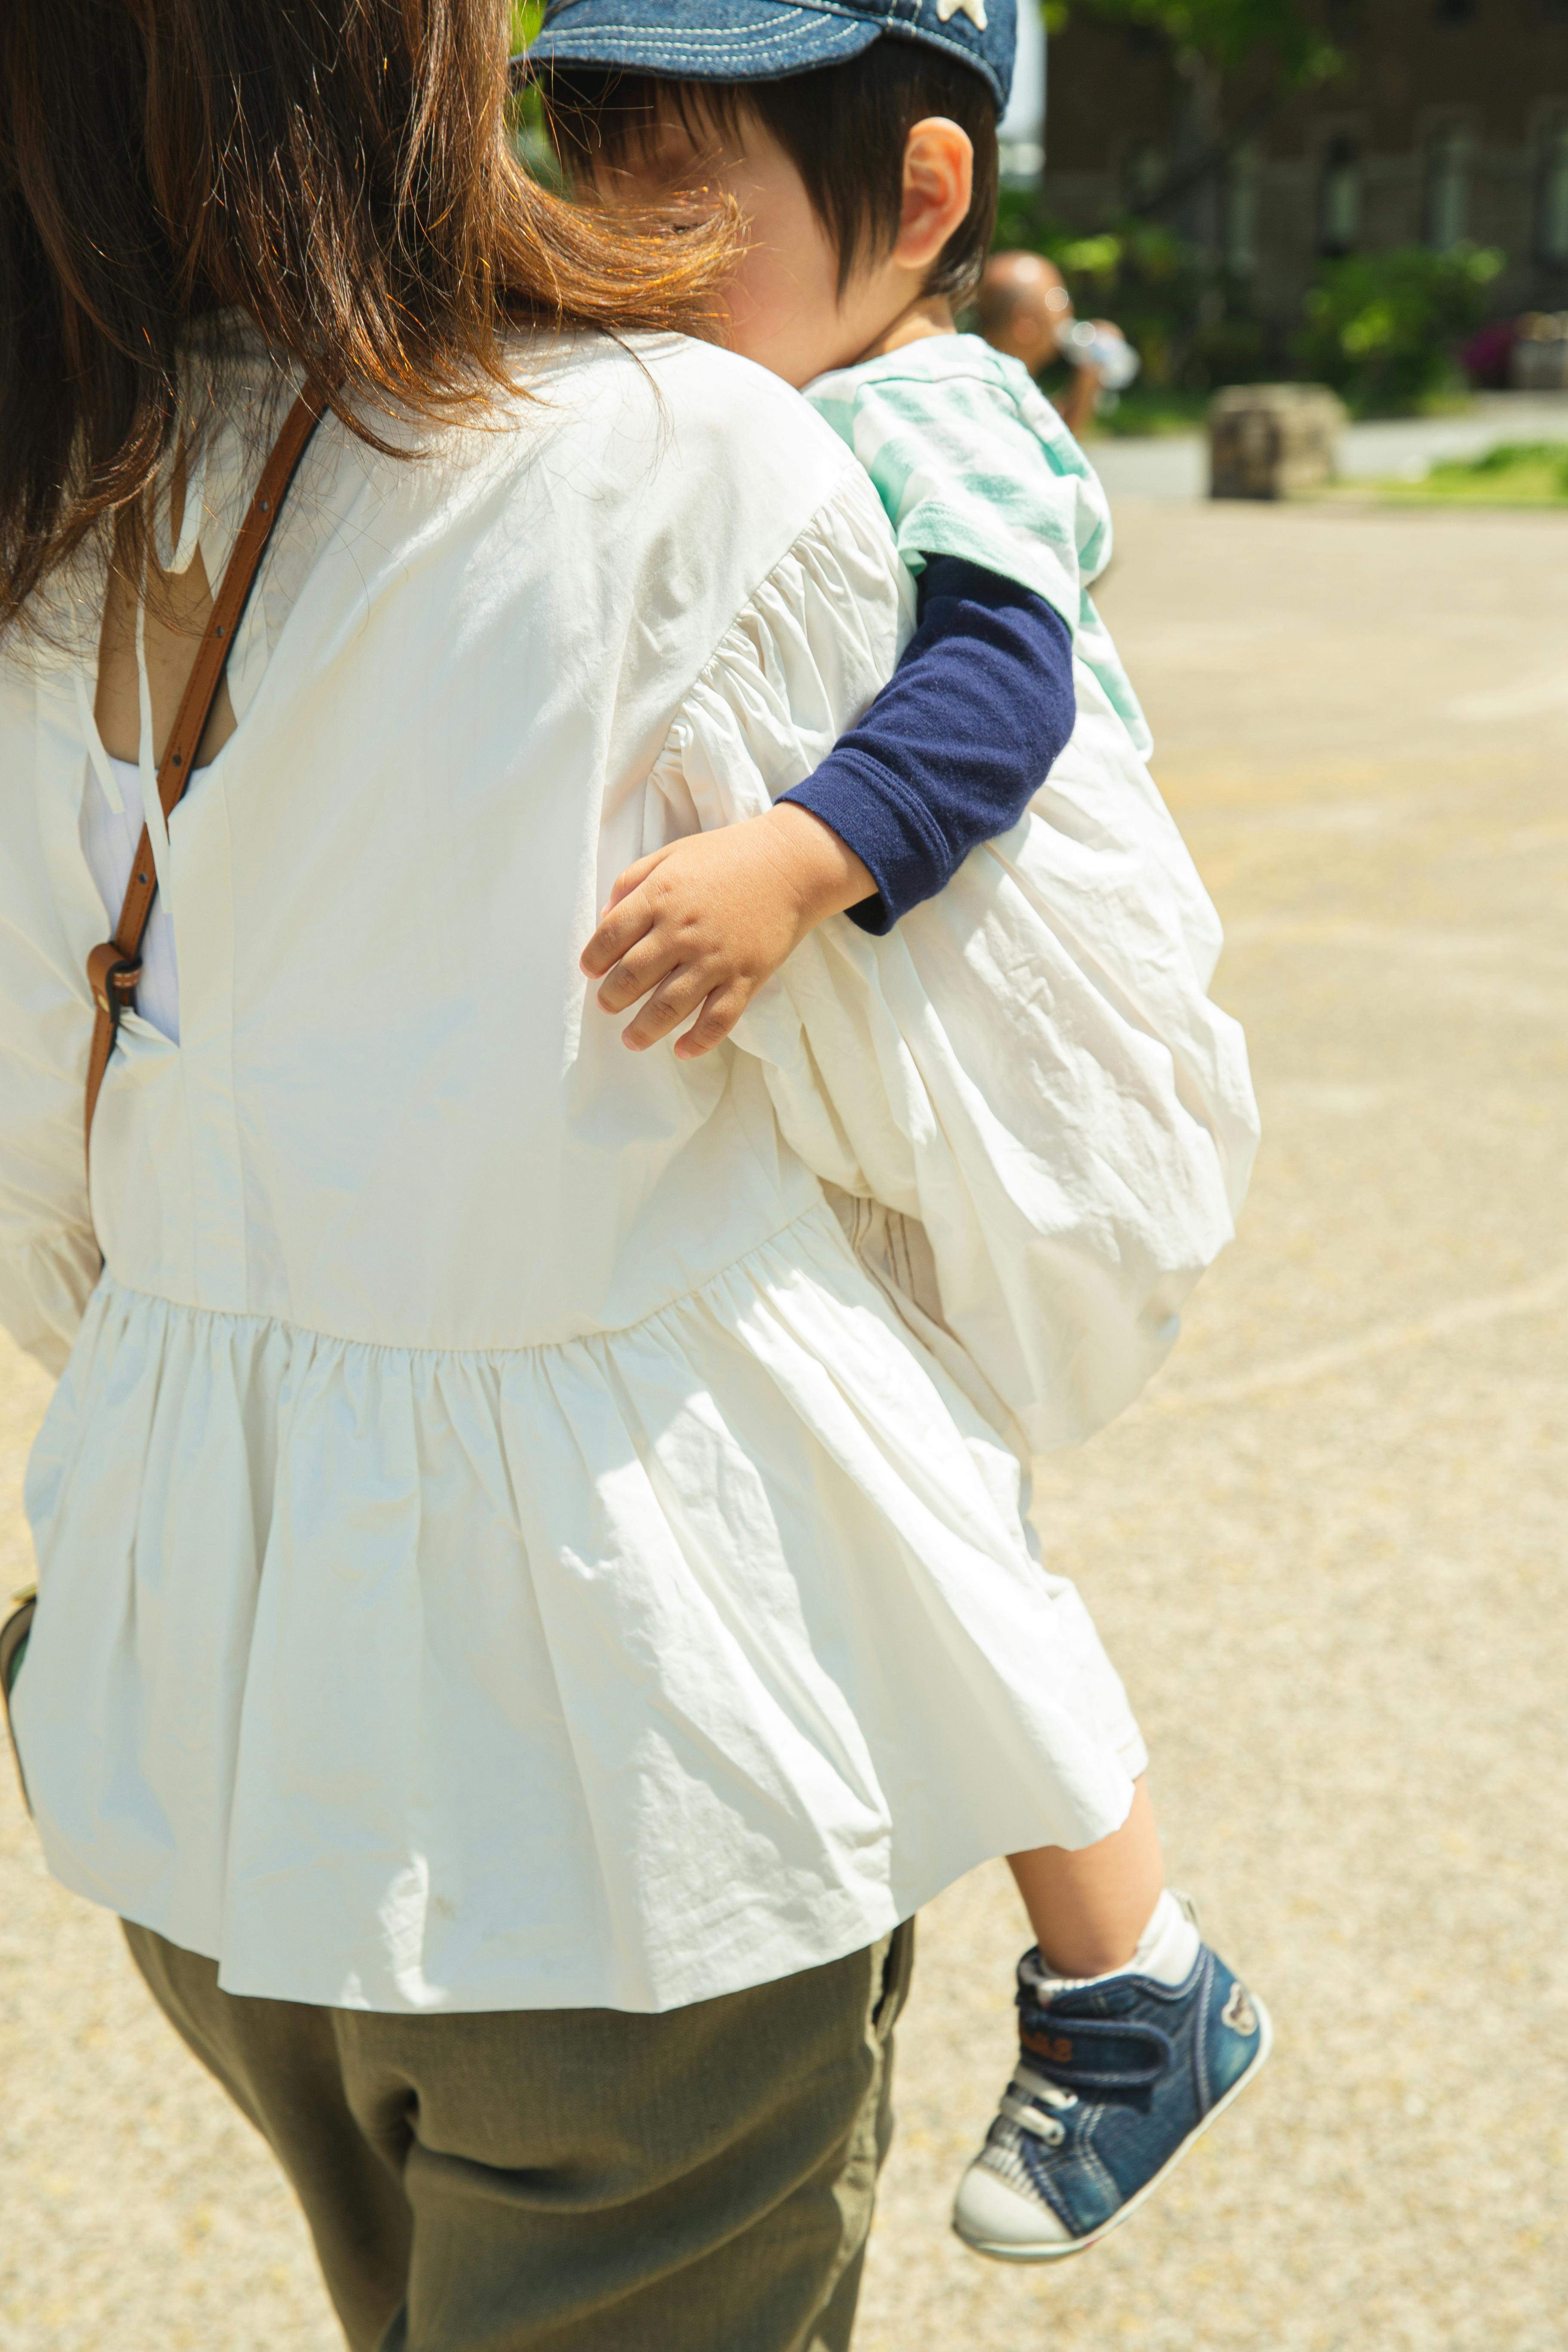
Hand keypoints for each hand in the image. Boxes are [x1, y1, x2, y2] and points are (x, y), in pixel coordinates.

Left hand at [580, 804, 874, 1058]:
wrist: (789, 864)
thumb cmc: (726, 856)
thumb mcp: (671, 855)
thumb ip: (632, 881)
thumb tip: (605, 917)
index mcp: (659, 898)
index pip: (610, 937)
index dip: (594, 959)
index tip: (591, 971)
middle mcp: (681, 932)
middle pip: (631, 977)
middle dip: (612, 998)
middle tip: (608, 1005)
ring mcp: (714, 959)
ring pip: (668, 1007)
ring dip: (643, 1029)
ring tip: (631, 1039)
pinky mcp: (745, 978)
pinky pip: (717, 1020)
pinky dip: (698, 1041)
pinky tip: (682, 1050)